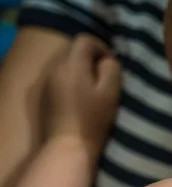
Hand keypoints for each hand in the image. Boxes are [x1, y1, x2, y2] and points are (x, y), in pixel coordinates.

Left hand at [45, 34, 121, 156]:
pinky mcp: (45, 97)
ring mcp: (47, 83)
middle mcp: (55, 68)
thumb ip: (111, 69)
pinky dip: (71, 83)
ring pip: (67, 67)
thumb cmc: (92, 120)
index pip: (85, 40)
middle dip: (90, 61)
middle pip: (74, 52)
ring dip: (81, 73)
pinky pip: (60, 80)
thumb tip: (107, 60)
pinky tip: (80, 101)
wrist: (67, 147)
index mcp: (72, 64)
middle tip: (105, 79)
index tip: (111, 65)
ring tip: (93, 90)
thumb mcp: (110, 92)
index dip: (101, 48)